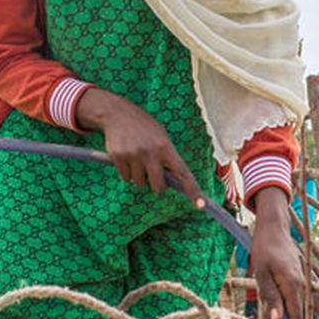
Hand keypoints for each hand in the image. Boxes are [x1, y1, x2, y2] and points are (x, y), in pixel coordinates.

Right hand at [76, 88, 202, 204]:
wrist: (117, 113)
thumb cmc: (144, 127)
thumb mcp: (161, 136)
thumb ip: (167, 156)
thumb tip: (173, 180)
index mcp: (166, 147)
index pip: (183, 173)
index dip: (193, 190)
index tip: (200, 205)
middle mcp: (151, 152)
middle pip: (158, 186)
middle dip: (156, 185)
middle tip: (152, 173)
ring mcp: (134, 155)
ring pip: (139, 183)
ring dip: (138, 176)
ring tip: (136, 157)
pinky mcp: (119, 157)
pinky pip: (125, 177)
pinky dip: (126, 171)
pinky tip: (126, 156)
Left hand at [248, 187, 306, 318]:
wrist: (274, 228)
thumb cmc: (264, 249)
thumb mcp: (261, 274)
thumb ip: (271, 298)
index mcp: (292, 284)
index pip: (296, 315)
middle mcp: (301, 283)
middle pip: (298, 312)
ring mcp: (302, 279)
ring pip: (296, 304)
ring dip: (286, 312)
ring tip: (271, 312)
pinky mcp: (299, 276)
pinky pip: (294, 295)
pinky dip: (286, 302)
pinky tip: (274, 298)